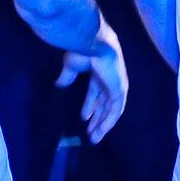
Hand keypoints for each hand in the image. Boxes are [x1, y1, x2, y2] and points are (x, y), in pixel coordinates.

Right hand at [59, 25, 127, 143]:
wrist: (92, 43)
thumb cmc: (81, 50)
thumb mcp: (71, 65)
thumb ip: (68, 76)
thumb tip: (59, 84)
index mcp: (99, 71)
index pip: (96, 92)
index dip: (90, 105)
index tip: (83, 118)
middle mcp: (110, 78)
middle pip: (104, 103)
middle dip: (97, 118)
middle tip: (90, 133)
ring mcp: (117, 84)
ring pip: (111, 109)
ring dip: (103, 124)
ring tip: (94, 138)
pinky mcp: (120, 89)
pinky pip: (116, 109)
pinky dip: (109, 121)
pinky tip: (101, 130)